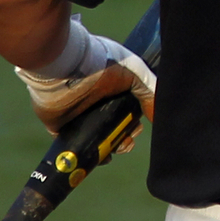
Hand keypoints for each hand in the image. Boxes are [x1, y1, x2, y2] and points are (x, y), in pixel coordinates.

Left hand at [16, 14, 154, 147]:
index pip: (127, 113)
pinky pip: (74, 143)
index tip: (136, 130)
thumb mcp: (136, 73)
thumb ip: (150, 93)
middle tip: (126, 141)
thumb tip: (159, 117)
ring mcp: (78, 114)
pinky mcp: (60, 124)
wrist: (67, 66)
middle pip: (113, 127)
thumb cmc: (103, 63)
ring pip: (96, 138)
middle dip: (123, 138)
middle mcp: (96, 102)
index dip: (134, 124)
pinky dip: (86, 152)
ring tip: (114, 150)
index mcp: (113, 90)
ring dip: (108, 148)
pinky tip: (98, 157)